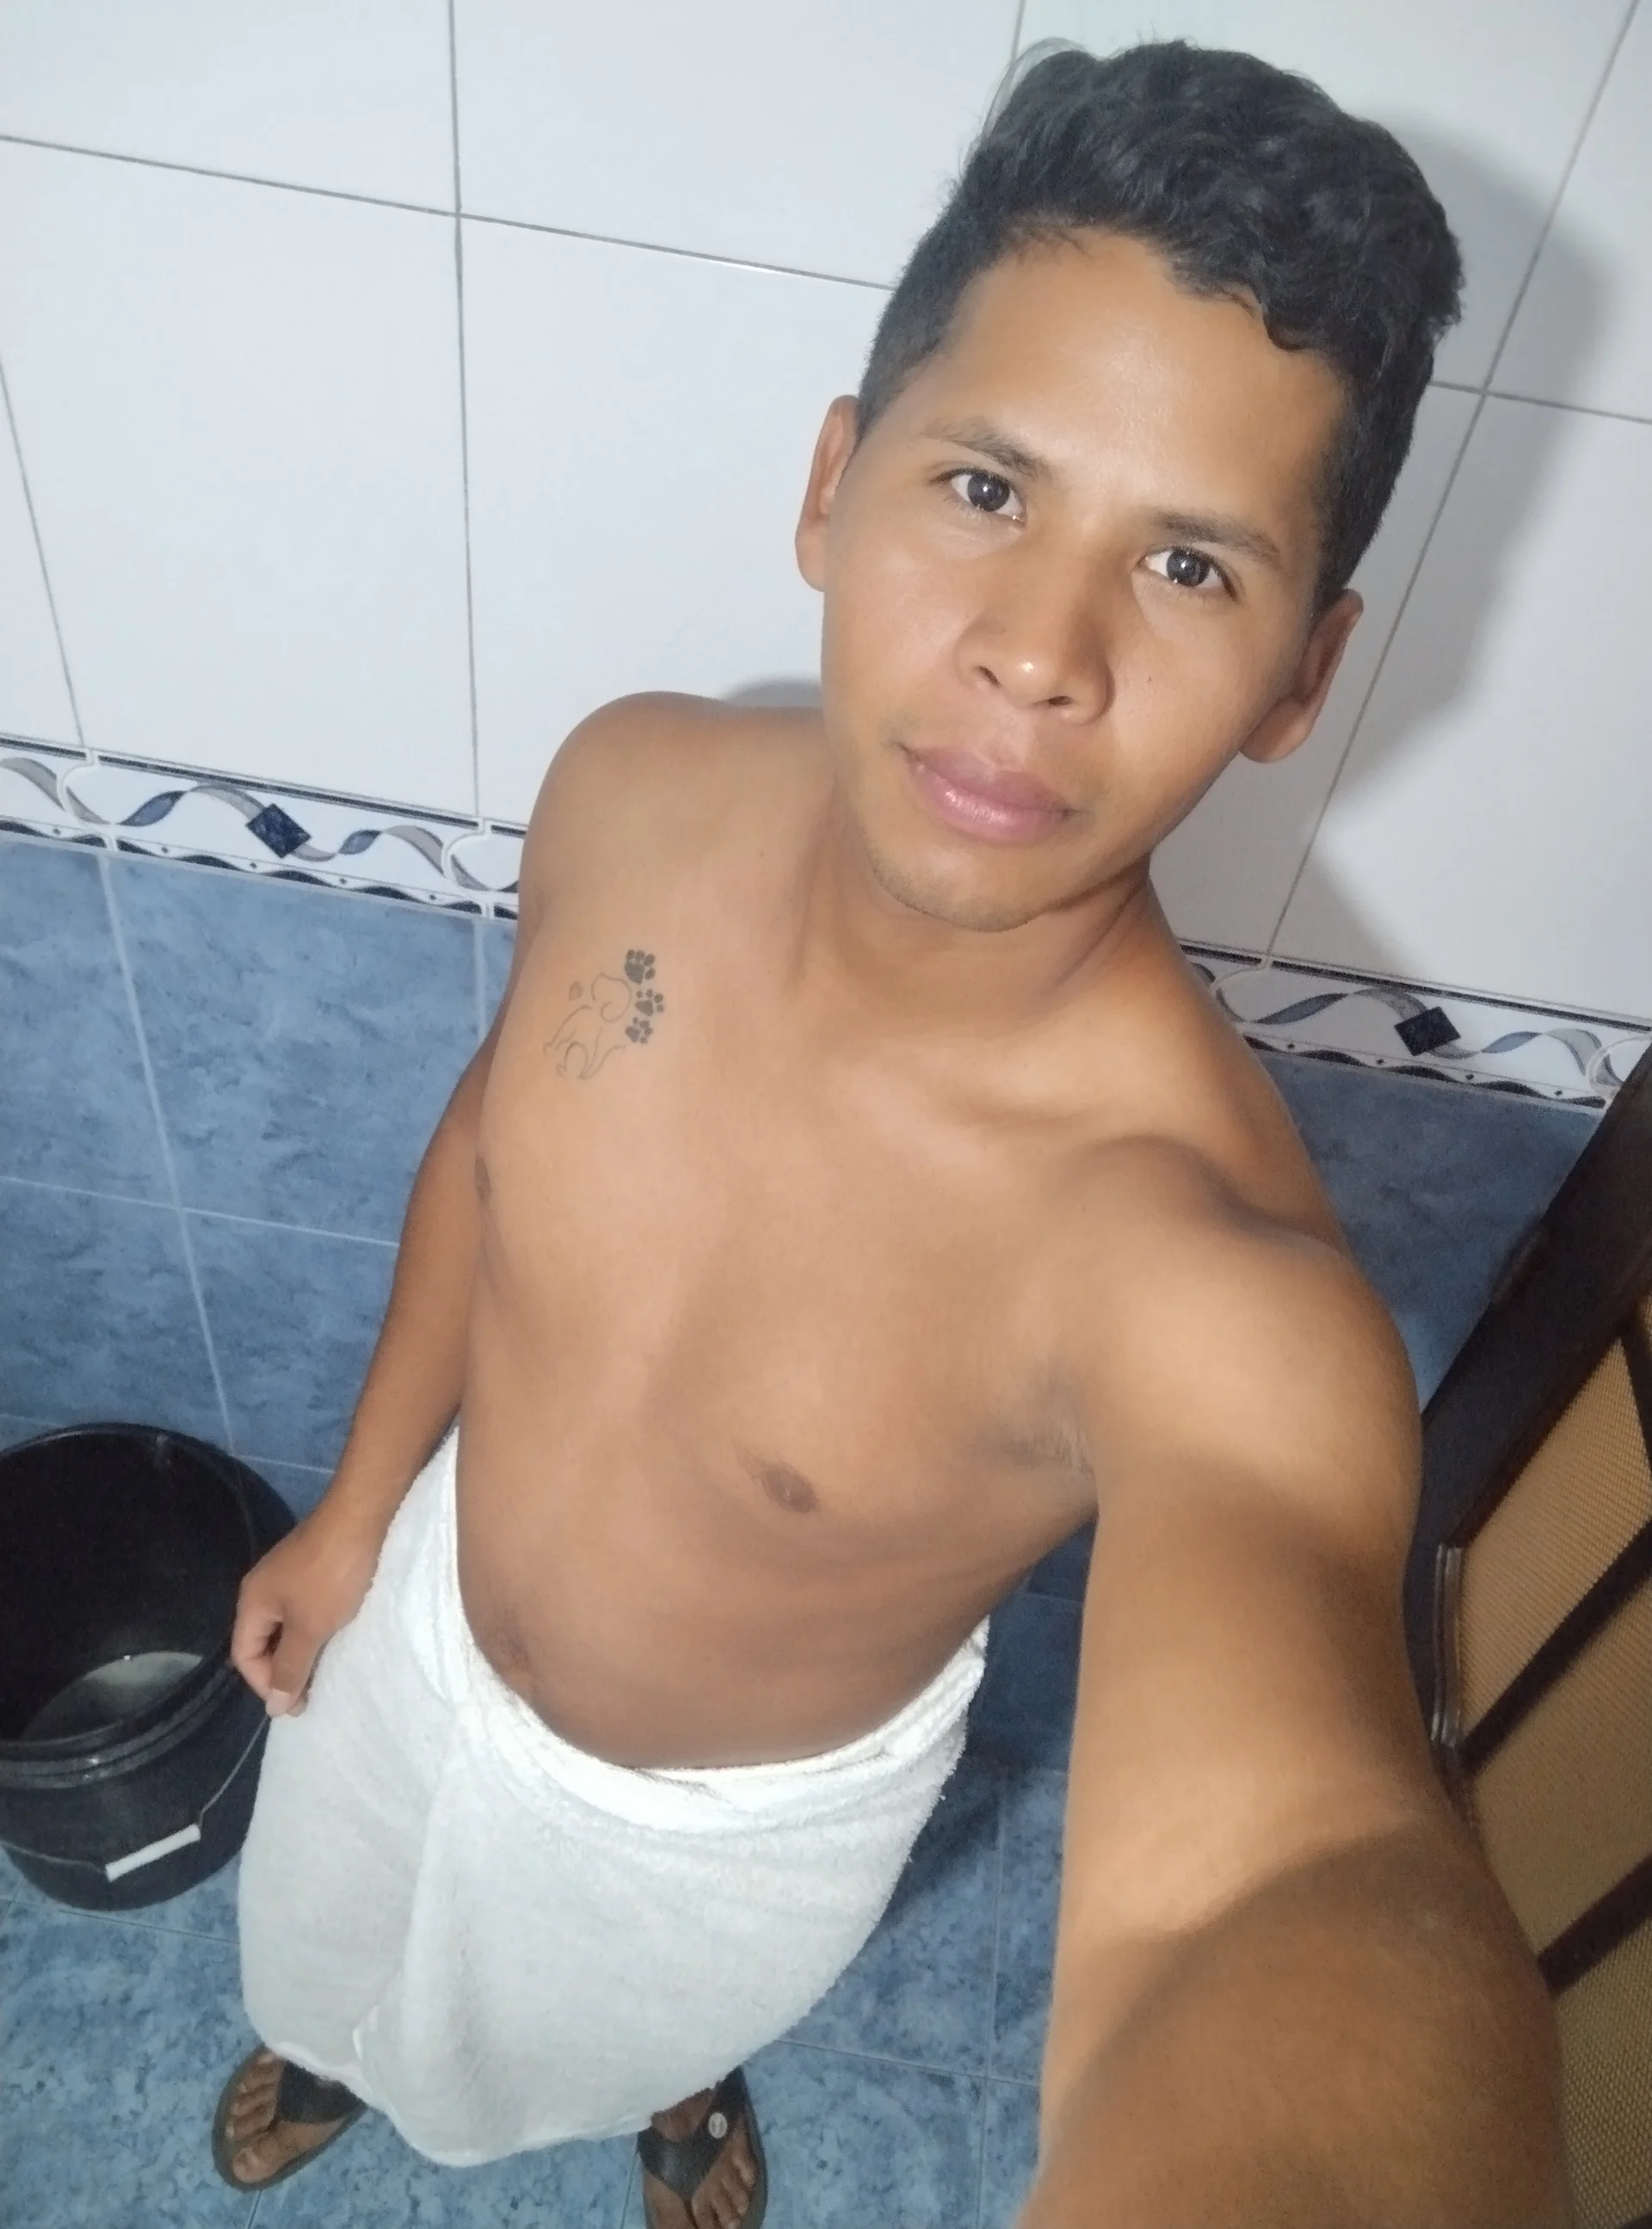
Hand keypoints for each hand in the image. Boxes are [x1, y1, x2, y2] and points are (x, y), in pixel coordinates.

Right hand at [231, 1499, 386, 1715]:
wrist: (367, 1513)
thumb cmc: (333, 1574)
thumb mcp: (310, 1627)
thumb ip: (290, 1667)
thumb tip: (273, 1707)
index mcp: (253, 1600)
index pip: (244, 1655)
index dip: (265, 1684)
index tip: (299, 1704)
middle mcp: (266, 1586)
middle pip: (264, 1640)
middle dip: (285, 1668)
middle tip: (314, 1693)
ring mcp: (292, 1574)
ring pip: (290, 1624)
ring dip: (305, 1649)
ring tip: (329, 1670)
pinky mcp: (318, 1566)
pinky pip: (310, 1608)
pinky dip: (320, 1627)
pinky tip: (340, 1636)